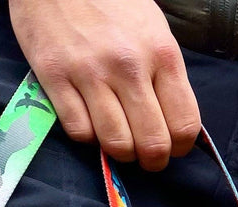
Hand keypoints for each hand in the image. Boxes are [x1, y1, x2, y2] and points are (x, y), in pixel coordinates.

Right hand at [10, 0, 199, 170]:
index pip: (184, 125)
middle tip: (145, 155)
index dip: (180, 147)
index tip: (171, 147)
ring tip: (118, 140)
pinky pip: (78, 130)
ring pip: (116, 143)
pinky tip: (90, 120)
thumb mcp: (153, 30)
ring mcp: (89, 71)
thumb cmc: (111, 1)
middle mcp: (128, 66)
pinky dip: (87, 135)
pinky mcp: (53, 74)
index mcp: (161, 54)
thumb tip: (174, 125)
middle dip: (152, 160)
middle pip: (152, 143)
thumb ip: (165, 76)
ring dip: (120, 152)